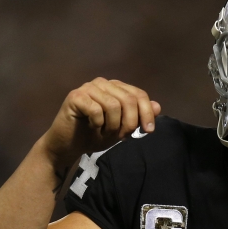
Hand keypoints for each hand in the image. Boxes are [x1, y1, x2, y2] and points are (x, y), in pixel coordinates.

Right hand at [40, 78, 160, 167]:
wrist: (70, 145)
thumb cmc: (96, 134)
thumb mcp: (123, 128)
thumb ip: (139, 116)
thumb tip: (158, 106)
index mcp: (116, 88)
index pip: (139, 94)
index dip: (147, 113)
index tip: (149, 131)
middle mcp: (103, 83)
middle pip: (129, 100)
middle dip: (130, 122)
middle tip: (122, 136)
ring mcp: (88, 88)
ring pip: (114, 105)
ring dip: (113, 126)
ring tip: (105, 132)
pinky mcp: (75, 96)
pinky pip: (96, 110)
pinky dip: (98, 123)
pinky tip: (92, 126)